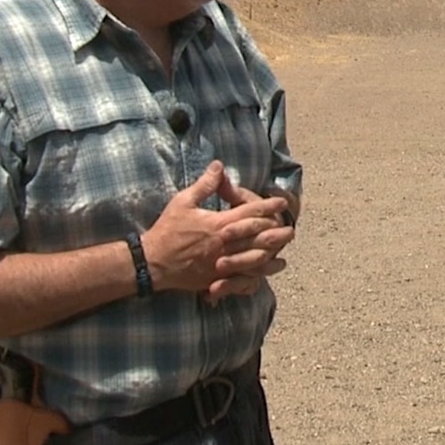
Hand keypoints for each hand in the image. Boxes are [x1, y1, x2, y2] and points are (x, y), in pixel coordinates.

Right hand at [140, 161, 288, 295]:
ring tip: (284, 247)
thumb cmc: (167, 230)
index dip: (269, 206)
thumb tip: (219, 166)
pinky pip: (244, 276)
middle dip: (277, 230)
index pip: (250, 213)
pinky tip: (268, 269)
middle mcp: (225, 244)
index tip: (283, 202)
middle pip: (258, 237)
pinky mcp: (217, 277)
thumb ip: (204, 185)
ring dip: (273, 251)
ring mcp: (222, 263)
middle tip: (291, 227)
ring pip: (255, 258)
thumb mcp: (183, 202)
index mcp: (218, 224)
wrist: (153, 262)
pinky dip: (259, 272)